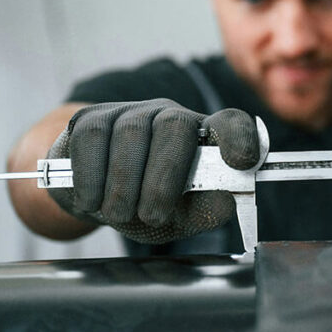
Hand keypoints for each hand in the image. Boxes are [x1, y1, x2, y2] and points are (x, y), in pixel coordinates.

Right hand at [46, 99, 258, 243]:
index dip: (239, 136)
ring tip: (120, 214)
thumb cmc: (147, 207)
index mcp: (203, 138)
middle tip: (152, 216)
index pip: (230, 122)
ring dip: (123, 184)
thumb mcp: (181, 218)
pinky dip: (91, 176)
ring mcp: (130, 112)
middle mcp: (170, 116)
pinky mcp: (90, 117)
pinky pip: (92, 137)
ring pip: (130, 133)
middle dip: (162, 177)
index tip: (241, 162)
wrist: (95, 200)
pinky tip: (93, 201)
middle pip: (174, 126)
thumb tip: (225, 201)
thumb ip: (205, 212)